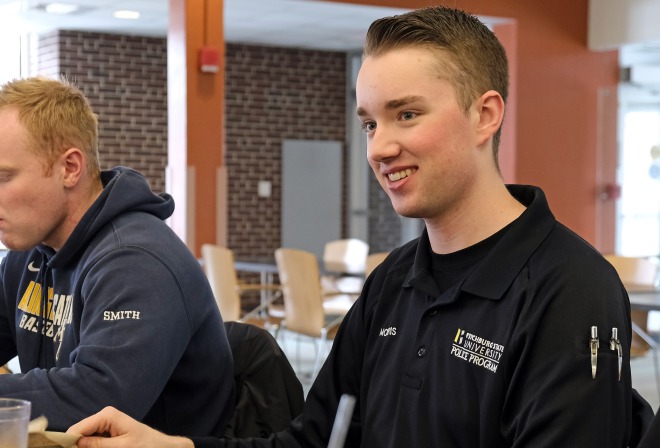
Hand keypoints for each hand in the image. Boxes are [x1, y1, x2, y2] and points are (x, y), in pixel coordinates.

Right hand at [67, 406, 193, 447]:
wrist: (161, 446)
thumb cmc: (146, 445)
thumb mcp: (121, 447)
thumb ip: (97, 445)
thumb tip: (75, 444)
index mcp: (106, 415)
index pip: (77, 429)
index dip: (68, 442)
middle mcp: (103, 416)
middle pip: (78, 433)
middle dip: (75, 445)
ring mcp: (104, 424)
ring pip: (83, 439)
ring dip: (83, 446)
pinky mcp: (107, 432)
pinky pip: (92, 440)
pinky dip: (90, 446)